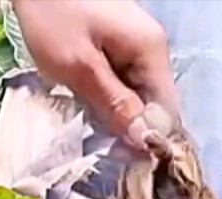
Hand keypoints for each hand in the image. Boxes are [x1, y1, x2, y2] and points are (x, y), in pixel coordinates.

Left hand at [12, 0, 181, 147]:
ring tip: (86, 115)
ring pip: (136, 95)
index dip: (148, 138)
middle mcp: (152, 49)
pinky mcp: (118, 46)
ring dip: (114, 112)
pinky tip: (84, 98)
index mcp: (151, 51)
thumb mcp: (80, 67)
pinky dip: (105, 95)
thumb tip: (146, 142)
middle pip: (153, 104)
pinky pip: (122, 82)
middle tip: (96, 138)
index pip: (167, 110)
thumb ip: (115, 104)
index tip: (121, 157)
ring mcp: (136, 46)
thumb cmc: (53, 17)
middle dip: (128, 125)